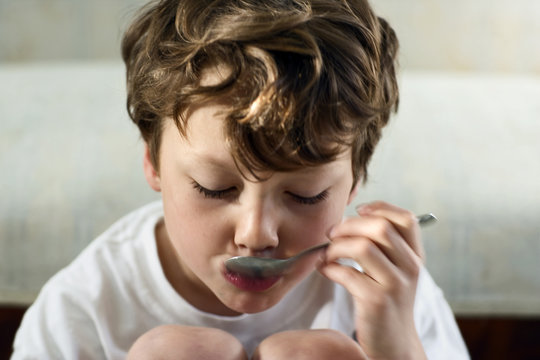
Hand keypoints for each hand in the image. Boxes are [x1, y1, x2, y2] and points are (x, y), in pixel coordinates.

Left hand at [318, 201, 426, 359]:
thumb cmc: (387, 300)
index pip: (406, 219)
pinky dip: (329, 268)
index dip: (380, 208)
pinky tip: (324, 270)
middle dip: (349, 226)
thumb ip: (383, 246)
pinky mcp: (376, 301)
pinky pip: (347, 274)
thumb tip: (350, 219)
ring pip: (363, 247)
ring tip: (327, 254)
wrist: (394, 343)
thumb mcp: (395, 270)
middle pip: (380, 228)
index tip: (358, 210)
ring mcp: (395, 285)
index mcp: (415, 256)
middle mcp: (410, 267)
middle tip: (332, 233)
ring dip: (336, 247)